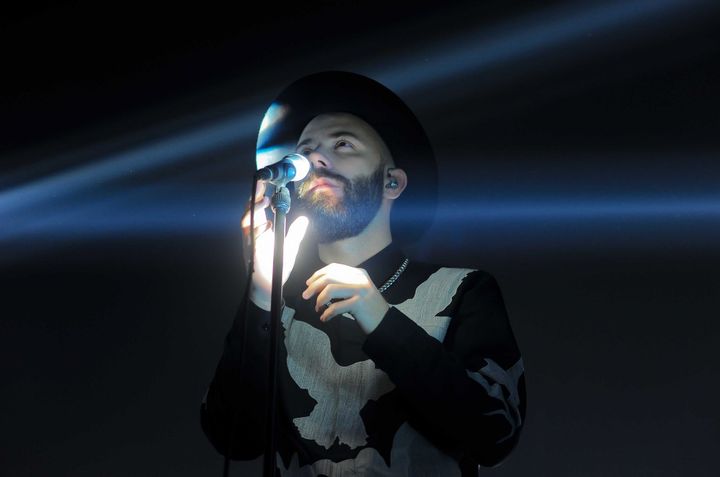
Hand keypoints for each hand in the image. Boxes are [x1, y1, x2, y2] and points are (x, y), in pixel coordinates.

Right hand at [241, 181, 308, 309]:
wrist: (269, 286)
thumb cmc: (277, 266)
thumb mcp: (290, 247)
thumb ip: (296, 233)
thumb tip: (304, 219)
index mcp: (262, 230)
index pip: (259, 209)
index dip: (261, 196)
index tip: (267, 184)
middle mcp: (254, 234)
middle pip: (250, 211)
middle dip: (255, 198)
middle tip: (264, 187)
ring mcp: (251, 243)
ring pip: (246, 221)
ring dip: (254, 210)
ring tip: (265, 201)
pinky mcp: (251, 253)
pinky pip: (250, 238)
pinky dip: (256, 230)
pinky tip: (266, 224)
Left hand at [301, 263, 389, 334]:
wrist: (384, 322)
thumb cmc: (367, 308)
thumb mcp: (357, 290)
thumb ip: (343, 284)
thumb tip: (318, 285)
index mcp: (359, 273)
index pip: (334, 268)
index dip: (318, 274)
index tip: (308, 283)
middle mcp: (360, 279)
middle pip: (329, 277)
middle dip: (314, 286)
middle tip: (305, 296)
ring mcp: (360, 290)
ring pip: (330, 289)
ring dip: (319, 300)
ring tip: (317, 309)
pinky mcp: (359, 304)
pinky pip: (336, 307)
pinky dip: (327, 314)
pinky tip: (325, 318)